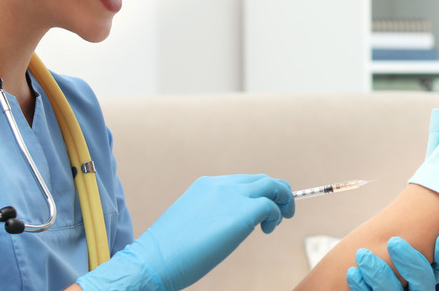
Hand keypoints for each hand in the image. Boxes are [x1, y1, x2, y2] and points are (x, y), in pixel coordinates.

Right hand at [77, 174, 294, 290]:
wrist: (155, 259)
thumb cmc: (169, 251)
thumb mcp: (192, 222)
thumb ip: (211, 216)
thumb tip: (226, 227)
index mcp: (206, 186)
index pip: (242, 181)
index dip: (257, 193)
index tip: (262, 210)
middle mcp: (221, 185)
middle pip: (261, 179)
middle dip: (276, 193)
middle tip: (280, 213)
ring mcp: (232, 196)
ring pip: (272, 185)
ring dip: (283, 199)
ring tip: (281, 218)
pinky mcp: (243, 212)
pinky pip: (271, 206)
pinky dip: (276, 215)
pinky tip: (267, 230)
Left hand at [346, 231, 438, 290]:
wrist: (366, 278)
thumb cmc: (383, 253)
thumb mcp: (401, 241)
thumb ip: (408, 231)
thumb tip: (422, 199)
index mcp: (426, 272)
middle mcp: (417, 288)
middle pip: (423, 282)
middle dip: (411, 262)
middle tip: (394, 242)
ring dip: (379, 273)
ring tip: (363, 254)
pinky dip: (361, 286)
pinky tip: (353, 272)